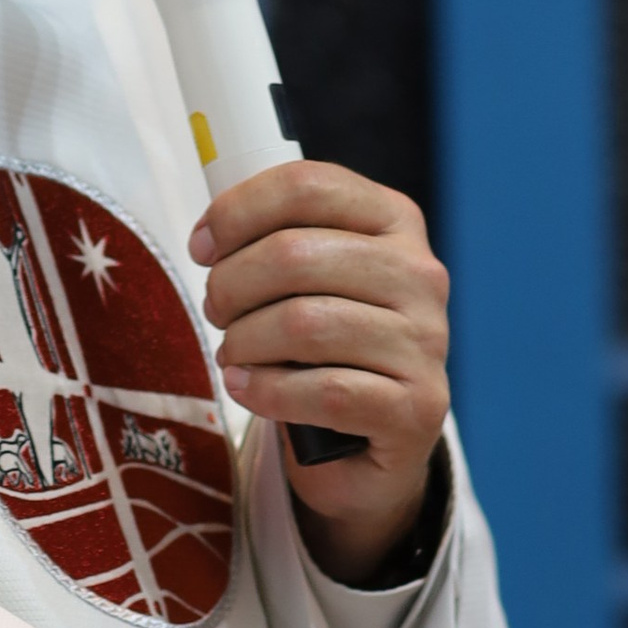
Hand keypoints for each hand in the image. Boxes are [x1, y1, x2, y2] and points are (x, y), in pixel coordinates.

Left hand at [190, 162, 448, 582]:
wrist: (369, 441)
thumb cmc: (326, 345)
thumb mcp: (311, 277)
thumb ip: (275, 238)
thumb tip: (210, 238)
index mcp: (394, 220)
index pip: (308, 185)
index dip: (238, 211)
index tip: (202, 247)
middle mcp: (420, 274)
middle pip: (295, 254)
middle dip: (231, 284)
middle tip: (216, 310)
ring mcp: (425, 342)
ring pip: (304, 324)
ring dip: (244, 341)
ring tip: (232, 353)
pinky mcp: (418, 408)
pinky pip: (325, 392)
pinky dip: (268, 391)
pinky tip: (248, 388)